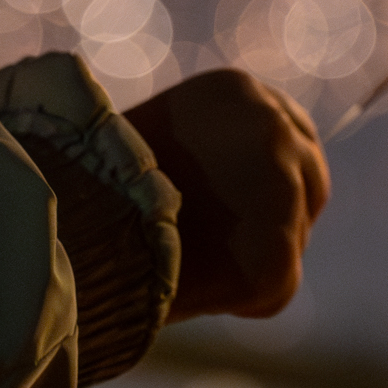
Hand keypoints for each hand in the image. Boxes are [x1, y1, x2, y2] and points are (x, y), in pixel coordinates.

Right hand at [124, 69, 328, 320]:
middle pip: (312, 181)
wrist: (76, 222)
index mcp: (242, 90)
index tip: (256, 195)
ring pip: (289, 237)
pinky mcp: (278, 258)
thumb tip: (239, 175)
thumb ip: (216, 144)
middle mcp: (275, 130)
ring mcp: (283, 194)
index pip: (292, 129)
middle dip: (281, 212)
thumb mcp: (166, 133)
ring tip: (191, 257)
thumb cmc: (99, 179)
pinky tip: (198, 287)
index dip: (278, 168)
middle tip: (233, 237)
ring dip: (253, 253)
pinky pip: (273, 287)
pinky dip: (244, 297)